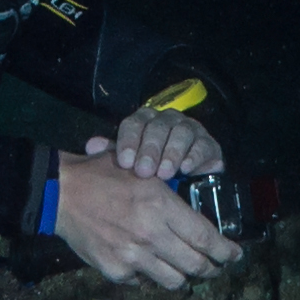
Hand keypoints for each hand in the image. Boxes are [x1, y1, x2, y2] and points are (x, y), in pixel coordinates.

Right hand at [48, 147, 242, 289]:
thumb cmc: (103, 175)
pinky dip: (148, 276)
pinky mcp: (116, 270)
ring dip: (182, 275)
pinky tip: (144, 263)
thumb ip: (171, 193)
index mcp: (161, 206)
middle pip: (196, 265)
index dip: (226, 251)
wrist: (61, 193)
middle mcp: (151, 234)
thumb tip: (198, 212)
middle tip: (214, 266)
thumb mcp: (144, 172)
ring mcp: (133, 256)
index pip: (206, 238)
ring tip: (181, 267)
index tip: (236, 255)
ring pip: (175, 280)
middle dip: (211, 269)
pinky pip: (144, 283)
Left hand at [94, 108, 223, 183]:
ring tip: (164, 174)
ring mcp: (189, 129)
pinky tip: (185, 170)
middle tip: (144, 171)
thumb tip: (91, 146)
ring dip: (171, 153)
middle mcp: (167, 120)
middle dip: (150, 149)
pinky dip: (193, 156)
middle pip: (157, 127)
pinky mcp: (208, 143)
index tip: (124, 162)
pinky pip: (202, 145)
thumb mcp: (131, 162)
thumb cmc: (153, 168)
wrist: (188, 178)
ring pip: (181, 132)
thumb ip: (113, 153)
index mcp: (145, 121)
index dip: (128, 141)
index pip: (134, 123)